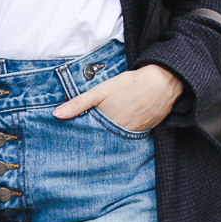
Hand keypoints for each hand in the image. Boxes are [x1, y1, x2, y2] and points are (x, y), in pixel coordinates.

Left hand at [53, 63, 183, 131]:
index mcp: (111, 127)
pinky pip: (136, 134)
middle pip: (108, 140)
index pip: (94, 140)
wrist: (163, 80)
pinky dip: (130, 130)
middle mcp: (125, 135)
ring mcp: (139, 134)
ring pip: (122, 138)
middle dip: (101, 139)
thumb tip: (57, 115)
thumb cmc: (130, 84)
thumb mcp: (100, 91)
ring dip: (116, 134)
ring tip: (112, 125)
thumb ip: (79, 103)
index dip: (87, 139)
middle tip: (95, 134)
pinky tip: (128, 120)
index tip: (79, 141)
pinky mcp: (150, 129)